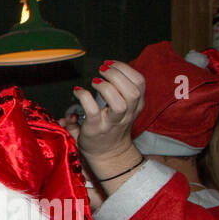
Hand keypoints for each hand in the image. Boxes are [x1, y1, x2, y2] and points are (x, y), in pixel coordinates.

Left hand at [73, 61, 145, 178]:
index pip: (140, 82)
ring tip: (95, 80)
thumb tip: (95, 81)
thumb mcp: (121, 111)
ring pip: (120, 102)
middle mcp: (127, 114)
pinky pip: (93, 111)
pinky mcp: (96, 129)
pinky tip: (78, 91)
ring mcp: (112, 122)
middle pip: (133, 91)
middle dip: (118, 75)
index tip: (111, 63)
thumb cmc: (111, 128)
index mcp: (136, 105)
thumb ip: (112, 93)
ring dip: (106, 87)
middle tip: (102, 69)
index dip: (126, 69)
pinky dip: (84, 98)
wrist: (107, 155)